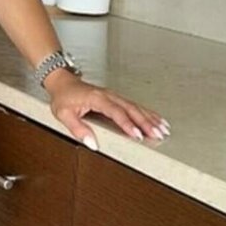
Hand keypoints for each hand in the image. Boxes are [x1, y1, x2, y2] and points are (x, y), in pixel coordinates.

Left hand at [45, 70, 169, 150]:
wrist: (62, 81)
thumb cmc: (63, 96)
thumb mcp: (64, 114)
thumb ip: (78, 129)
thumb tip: (92, 143)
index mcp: (97, 98)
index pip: (116, 112)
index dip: (127, 124)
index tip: (137, 135)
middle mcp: (109, 96)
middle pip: (131, 109)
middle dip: (146, 123)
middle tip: (158, 135)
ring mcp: (114, 96)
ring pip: (136, 107)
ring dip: (150, 118)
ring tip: (163, 130)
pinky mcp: (116, 98)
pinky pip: (134, 106)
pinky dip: (147, 113)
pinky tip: (156, 119)